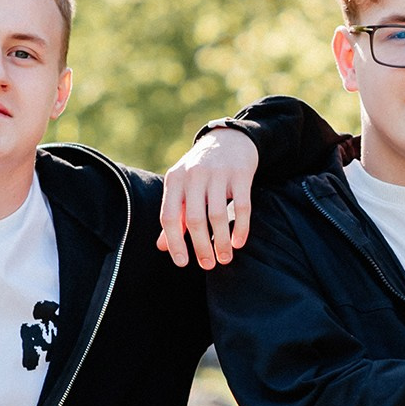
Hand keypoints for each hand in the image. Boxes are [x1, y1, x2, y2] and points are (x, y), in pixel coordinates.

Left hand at [158, 129, 259, 269]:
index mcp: (175, 180)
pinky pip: (242, 206)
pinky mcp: (241, 174)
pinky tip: (238, 242)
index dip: (174, 242)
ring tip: (224, 258)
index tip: (183, 263)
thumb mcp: (182, 187)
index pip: (169, 216)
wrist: (229, 140)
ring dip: (221, 241)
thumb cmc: (201, 171)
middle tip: (208, 265)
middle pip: (195, 219)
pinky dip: (241, 228)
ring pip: (217, 215)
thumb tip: (162, 247)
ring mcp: (218, 173)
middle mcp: (194, 175)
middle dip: (201, 247)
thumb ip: (175, 216)